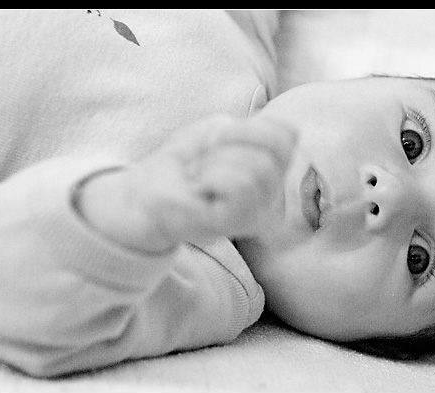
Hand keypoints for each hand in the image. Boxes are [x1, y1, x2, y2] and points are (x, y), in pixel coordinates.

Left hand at [83, 115, 297, 251]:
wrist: (144, 192)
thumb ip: (257, 129)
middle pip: (275, 151)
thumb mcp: (219, 130)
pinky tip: (198, 189)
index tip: (219, 138)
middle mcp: (272, 199)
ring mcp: (256, 215)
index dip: (252, 125)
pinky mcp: (236, 224)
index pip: (288, 135)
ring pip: (258, 169)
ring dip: (216, 162)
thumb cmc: (183, 161)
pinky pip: (240, 185)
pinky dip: (212, 176)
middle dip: (230, 142)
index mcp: (273, 174)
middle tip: (204, 159)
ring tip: (199, 176)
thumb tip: (290, 134)